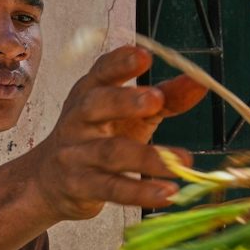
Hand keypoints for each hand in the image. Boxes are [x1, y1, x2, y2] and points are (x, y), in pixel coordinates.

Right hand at [34, 45, 208, 220]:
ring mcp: (76, 154)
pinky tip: (167, 193)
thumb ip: (165, 99)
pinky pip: (112, 188)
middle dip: (124, 100)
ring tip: (184, 159)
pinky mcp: (81, 186)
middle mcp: (77, 120)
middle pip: (95, 105)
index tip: (143, 56)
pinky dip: (141, 192)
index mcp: (89, 94)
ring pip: (110, 152)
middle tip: (156, 99)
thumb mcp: (128, 115)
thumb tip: (199, 83)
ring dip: (148, 156)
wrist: (49, 182)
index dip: (119, 63)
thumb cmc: (97, 139)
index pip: (100, 73)